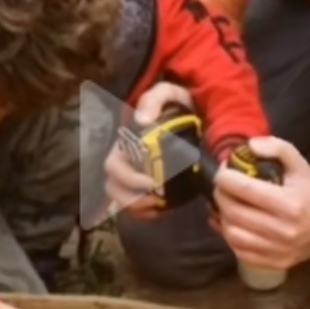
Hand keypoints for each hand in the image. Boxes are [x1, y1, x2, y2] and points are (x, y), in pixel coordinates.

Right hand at [102, 82, 194, 222]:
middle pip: (113, 188)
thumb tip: (142, 121)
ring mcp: (134, 176)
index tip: (153, 183)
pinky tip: (162, 209)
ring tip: (160, 206)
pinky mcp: (146, 187)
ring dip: (138, 208)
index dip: (129, 180)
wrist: (196, 117)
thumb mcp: (168, 94)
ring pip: (121, 201)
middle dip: (132, 199)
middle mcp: (125, 161)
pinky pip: (136, 209)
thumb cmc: (177, 105)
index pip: (113, 167)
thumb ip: (154, 100)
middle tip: (157, 199)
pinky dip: (146, 214)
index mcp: (125, 144)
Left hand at [212, 137, 309, 269]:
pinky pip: (239, 250)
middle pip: (234, 212)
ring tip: (226, 204)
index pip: (244, 189)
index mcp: (289, 203)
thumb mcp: (300, 164)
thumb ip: (277, 148)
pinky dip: (229, 235)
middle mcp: (282, 230)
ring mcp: (276, 250)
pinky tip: (231, 222)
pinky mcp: (272, 263)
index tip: (223, 171)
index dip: (225, 177)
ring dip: (222, 216)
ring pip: (232, 233)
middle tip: (221, 186)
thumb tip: (249, 146)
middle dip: (220, 195)